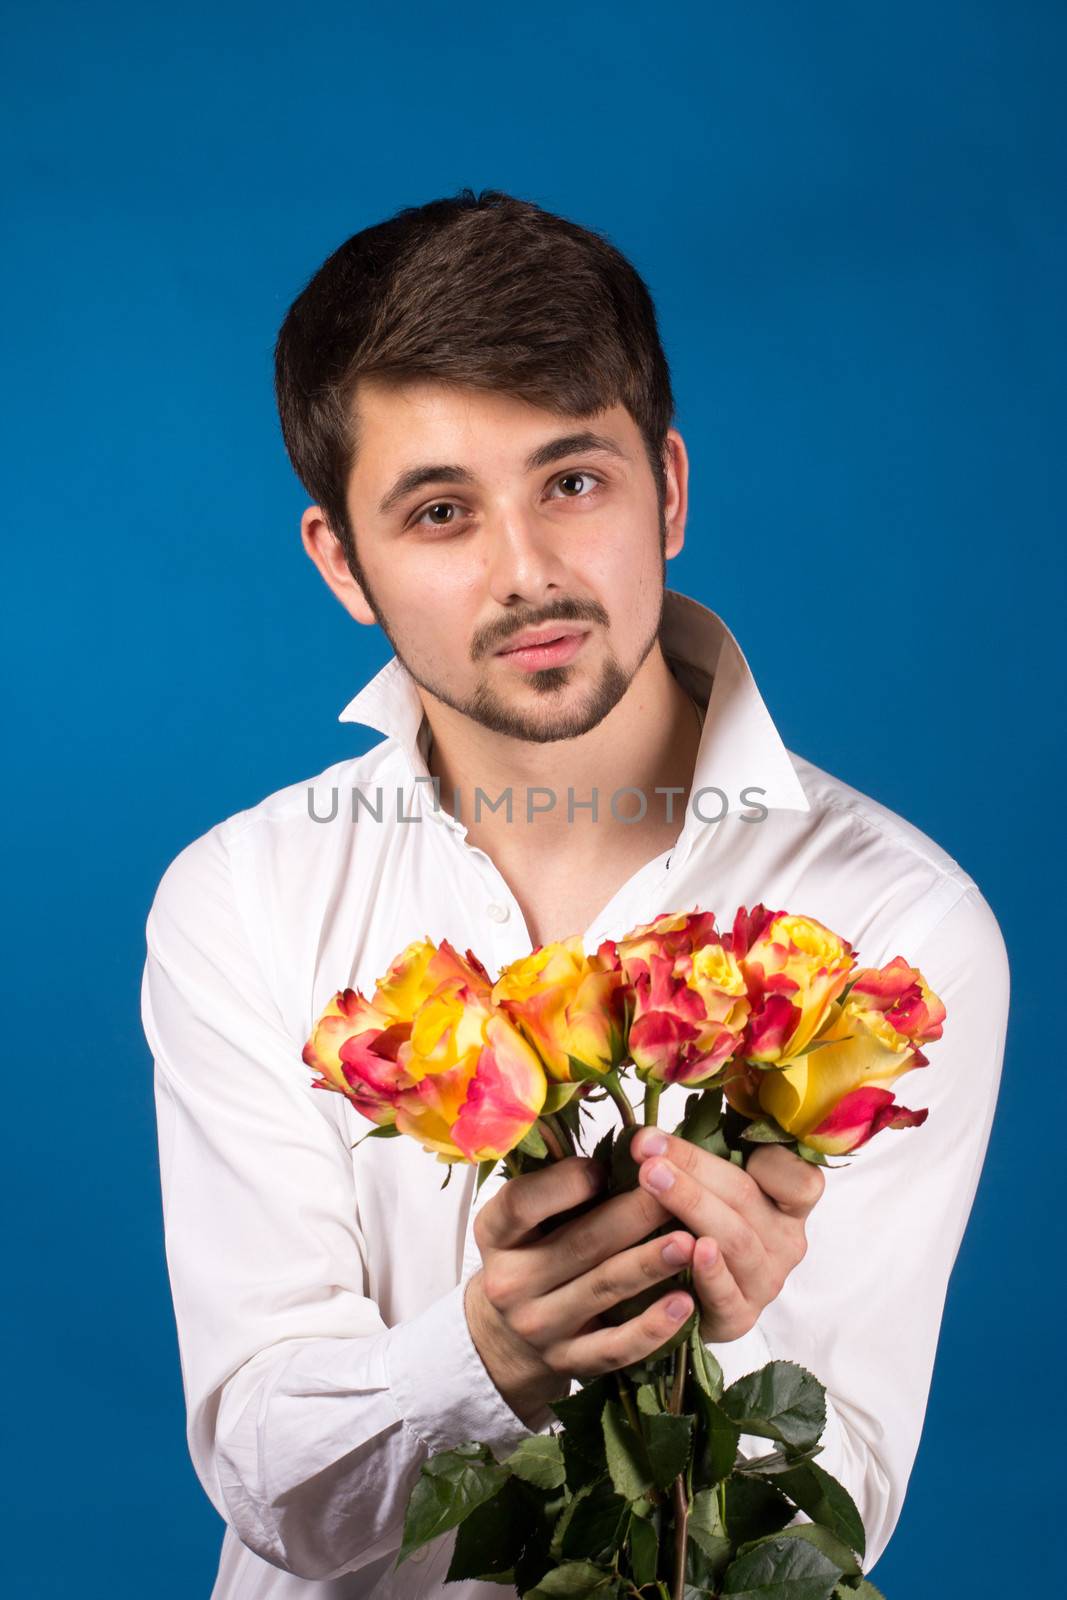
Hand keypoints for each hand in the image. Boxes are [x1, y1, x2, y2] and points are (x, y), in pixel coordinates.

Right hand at [466, 1155, 697, 1422]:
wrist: (505, 1335)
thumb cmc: (532, 1252)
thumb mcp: (525, 1217)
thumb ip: (560, 1186)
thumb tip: (626, 1153)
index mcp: (494, 1233)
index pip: (522, 1204)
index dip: (565, 1183)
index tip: (604, 1167)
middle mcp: (509, 1282)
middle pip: (578, 1244)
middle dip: (634, 1216)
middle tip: (677, 1192)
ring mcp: (539, 1327)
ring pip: (602, 1289)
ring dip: (650, 1263)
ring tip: (691, 1241)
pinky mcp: (569, 1362)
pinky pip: (616, 1346)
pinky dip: (653, 1327)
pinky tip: (686, 1302)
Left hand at [629, 1128, 824, 1341]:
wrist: (682, 1298)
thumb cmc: (697, 1225)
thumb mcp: (711, 1187)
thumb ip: (705, 1156)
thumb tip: (658, 1126)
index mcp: (788, 1205)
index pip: (801, 1179)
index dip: (766, 1156)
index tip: (719, 1132)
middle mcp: (786, 1243)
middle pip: (745, 1196)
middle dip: (692, 1164)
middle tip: (647, 1146)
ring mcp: (766, 1282)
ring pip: (734, 1237)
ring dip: (690, 1202)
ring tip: (651, 1177)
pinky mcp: (739, 1317)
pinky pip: (726, 1291)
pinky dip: (709, 1270)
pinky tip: (690, 1248)